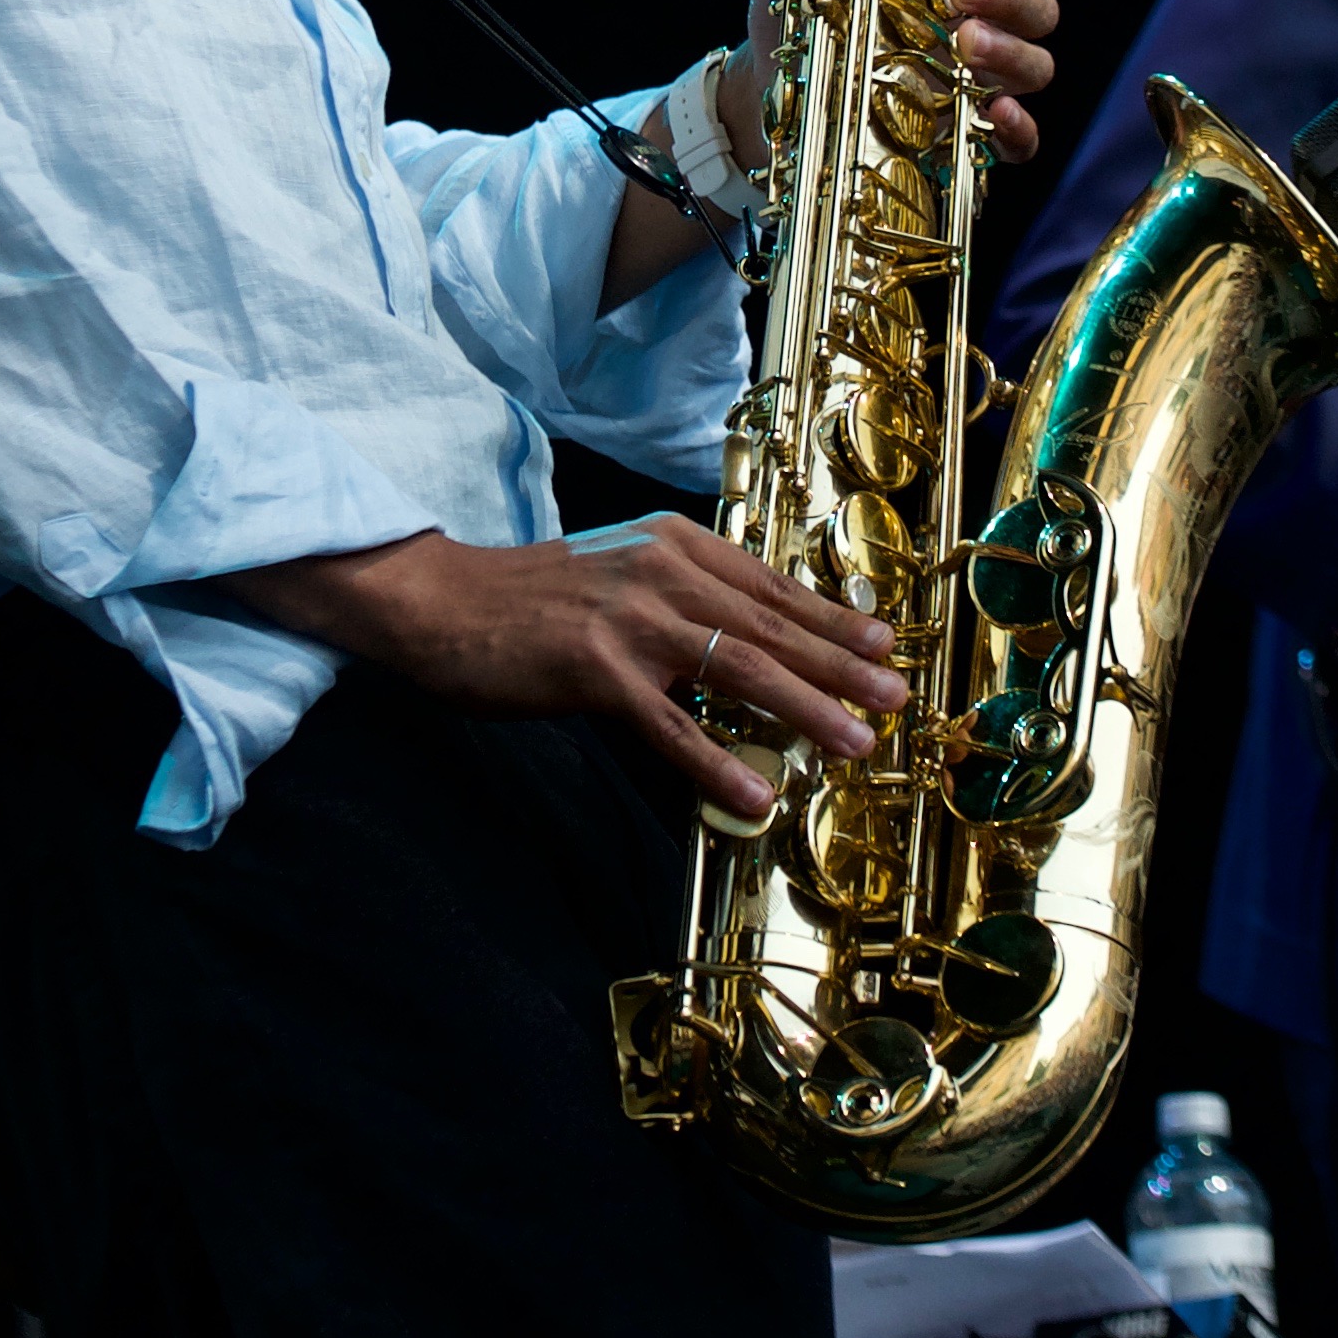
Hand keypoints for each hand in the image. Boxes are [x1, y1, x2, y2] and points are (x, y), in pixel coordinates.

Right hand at [246, 517, 912, 820]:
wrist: (440, 601)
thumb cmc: (529, 598)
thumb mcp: (619, 570)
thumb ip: (682, 596)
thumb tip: (751, 644)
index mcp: (674, 543)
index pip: (772, 586)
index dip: (833, 619)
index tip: (884, 644)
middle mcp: (663, 571)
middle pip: (773, 625)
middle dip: (844, 664)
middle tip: (896, 696)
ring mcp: (631, 620)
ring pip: (741, 669)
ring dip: (808, 709)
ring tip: (856, 742)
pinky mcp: (595, 670)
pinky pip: (672, 726)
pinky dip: (718, 762)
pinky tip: (756, 793)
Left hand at [730, 0, 1078, 162]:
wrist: (772, 89)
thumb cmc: (800, 6)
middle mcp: (969, 18)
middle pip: (1034, 3)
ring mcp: (973, 75)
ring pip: (1036, 62)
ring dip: (1012, 53)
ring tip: (965, 48)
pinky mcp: (964, 130)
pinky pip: (1022, 137)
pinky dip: (1020, 127)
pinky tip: (995, 112)